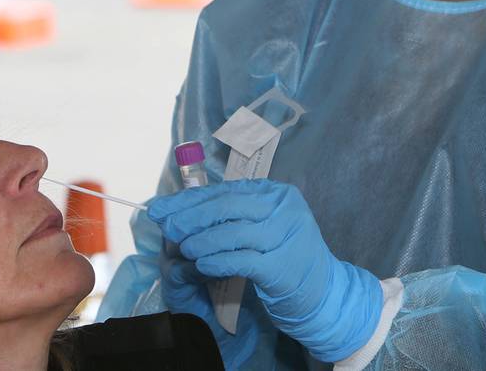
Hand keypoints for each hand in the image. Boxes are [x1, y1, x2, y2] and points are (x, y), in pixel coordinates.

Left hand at [148, 179, 382, 361]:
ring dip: (201, 240)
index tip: (161, 208)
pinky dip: (217, 261)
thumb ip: (233, 217)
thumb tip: (183, 211)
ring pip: (233, 232)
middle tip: (166, 227)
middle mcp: (285, 209)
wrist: (324, 294)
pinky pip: (242, 260)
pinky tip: (200, 266)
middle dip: (190, 217)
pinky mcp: (283, 266)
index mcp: (277, 194)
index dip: (190, 199)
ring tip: (182, 248)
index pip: (226, 191)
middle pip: (227, 206)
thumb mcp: (264, 228)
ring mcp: (287, 236)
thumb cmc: (287, 258)